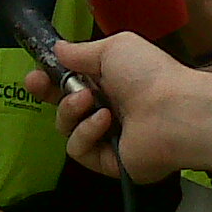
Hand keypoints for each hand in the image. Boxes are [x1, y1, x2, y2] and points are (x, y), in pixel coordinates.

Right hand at [23, 34, 188, 183]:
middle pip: (63, 106)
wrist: (175, 111)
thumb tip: (59, 49)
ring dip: (71, 110)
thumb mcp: (113, 49)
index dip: (50, 78)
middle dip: (47, 94)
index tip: (36, 72)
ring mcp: (107, 138)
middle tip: (37, 83)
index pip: (71, 82)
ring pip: (66, 127)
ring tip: (90, 100)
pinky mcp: (108, 162)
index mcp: (111, 82)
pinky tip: (104, 123)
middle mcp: (107, 109)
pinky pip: (79, 149)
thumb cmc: (148, 74)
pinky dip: (86, 133)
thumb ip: (81, 52)